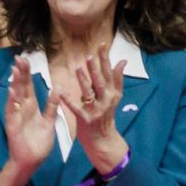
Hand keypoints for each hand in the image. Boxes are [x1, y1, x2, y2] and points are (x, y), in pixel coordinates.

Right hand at [4, 56, 59, 174]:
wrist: (31, 161)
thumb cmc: (39, 143)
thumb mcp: (49, 122)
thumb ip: (51, 107)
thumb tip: (56, 90)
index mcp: (32, 107)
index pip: (29, 86)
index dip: (27, 73)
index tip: (26, 59)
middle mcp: (22, 109)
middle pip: (21, 87)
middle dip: (20, 73)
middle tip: (18, 58)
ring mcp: (16, 116)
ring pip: (15, 96)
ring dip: (15, 83)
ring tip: (15, 70)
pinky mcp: (12, 125)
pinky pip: (12, 112)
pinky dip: (12, 102)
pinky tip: (12, 91)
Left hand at [58, 43, 128, 172]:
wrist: (103, 140)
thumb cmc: (105, 115)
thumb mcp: (113, 97)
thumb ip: (115, 79)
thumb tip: (122, 61)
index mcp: (113, 93)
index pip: (110, 72)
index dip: (106, 59)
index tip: (103, 45)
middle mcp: (107, 100)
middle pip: (101, 81)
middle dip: (96, 67)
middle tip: (90, 55)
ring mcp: (97, 110)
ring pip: (90, 93)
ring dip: (84, 81)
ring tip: (78, 68)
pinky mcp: (86, 119)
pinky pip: (76, 109)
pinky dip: (69, 101)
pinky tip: (62, 93)